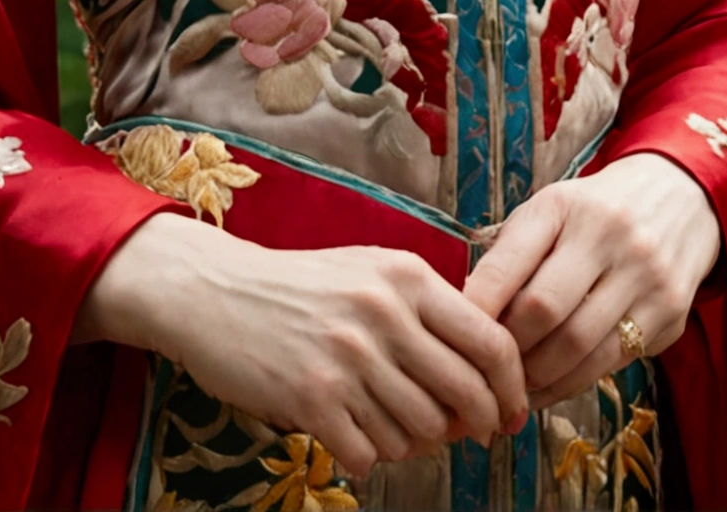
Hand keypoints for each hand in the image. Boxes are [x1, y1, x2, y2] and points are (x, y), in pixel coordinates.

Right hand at [75, 213, 528, 478]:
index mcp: (407, 276)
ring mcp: (348, 358)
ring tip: (392, 424)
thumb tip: (484, 372)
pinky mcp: (313, 399)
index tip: (511, 410)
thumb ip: (427, 308)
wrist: (215, 293)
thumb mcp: (371, 271)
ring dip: (415, 441)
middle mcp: (384, 314)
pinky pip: (371, 454)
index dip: (510, 387)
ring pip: (420, 432)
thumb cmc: (301, 285)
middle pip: (465, 395)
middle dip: (475, 425)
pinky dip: (369, 454)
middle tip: (468, 434)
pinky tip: (352, 434)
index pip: (490, 341)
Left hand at [463, 154, 721, 406]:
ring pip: (580, 348)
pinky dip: (574, 383)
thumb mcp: (550, 210)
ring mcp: (646, 275)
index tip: (459, 333)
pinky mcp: (671, 312)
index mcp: (565, 205)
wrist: (679, 196)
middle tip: (490, 368)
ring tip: (515, 386)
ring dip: (540, 377)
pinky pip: (613, 361)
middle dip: (510, 349)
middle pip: (544, 311)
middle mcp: (609, 235)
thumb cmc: (594, 211)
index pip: (509, 263)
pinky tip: (551, 387)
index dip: (479, 306)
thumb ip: (511, 254)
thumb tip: (466, 314)